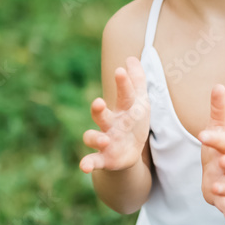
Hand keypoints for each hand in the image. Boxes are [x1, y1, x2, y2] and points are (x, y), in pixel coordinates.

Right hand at [80, 56, 149, 173]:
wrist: (128, 153)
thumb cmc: (133, 123)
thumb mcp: (140, 102)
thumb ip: (137, 81)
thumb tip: (131, 58)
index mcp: (122, 109)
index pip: (123, 94)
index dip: (122, 83)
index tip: (121, 70)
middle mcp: (110, 123)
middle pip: (101, 115)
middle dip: (98, 109)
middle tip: (98, 102)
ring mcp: (105, 141)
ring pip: (94, 137)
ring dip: (96, 138)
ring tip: (103, 140)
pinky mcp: (104, 159)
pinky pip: (93, 160)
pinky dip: (87, 163)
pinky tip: (83, 167)